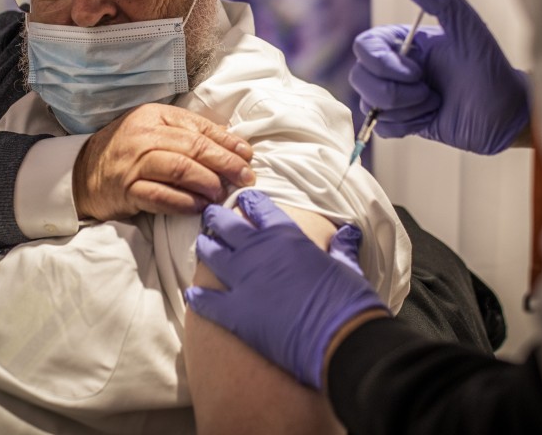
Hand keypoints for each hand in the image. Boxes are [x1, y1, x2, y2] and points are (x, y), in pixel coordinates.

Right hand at [73, 103, 254, 221]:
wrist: (82, 174)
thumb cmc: (126, 151)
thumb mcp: (153, 130)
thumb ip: (187, 131)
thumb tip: (229, 138)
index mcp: (153, 116)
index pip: (198, 127)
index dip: (227, 141)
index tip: (247, 154)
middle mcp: (143, 136)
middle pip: (193, 147)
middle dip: (225, 162)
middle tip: (245, 177)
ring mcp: (133, 164)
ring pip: (180, 169)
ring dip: (207, 182)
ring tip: (222, 193)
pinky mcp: (126, 190)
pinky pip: (161, 197)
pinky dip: (184, 203)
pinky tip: (200, 207)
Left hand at [185, 190, 387, 388]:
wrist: (340, 340)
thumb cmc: (348, 302)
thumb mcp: (348, 267)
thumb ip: (342, 247)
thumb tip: (349, 232)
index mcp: (286, 236)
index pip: (259, 208)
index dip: (249, 202)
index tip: (243, 200)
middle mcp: (258, 252)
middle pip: (227, 226)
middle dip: (216, 218)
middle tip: (210, 215)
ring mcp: (243, 281)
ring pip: (212, 255)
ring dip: (205, 248)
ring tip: (202, 244)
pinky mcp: (235, 313)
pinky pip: (206, 300)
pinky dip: (198, 297)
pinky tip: (193, 294)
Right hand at [349, 0, 529, 154]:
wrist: (504, 113)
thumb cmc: (489, 68)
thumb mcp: (468, 30)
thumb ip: (440, 0)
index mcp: (402, 42)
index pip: (364, 47)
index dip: (383, 64)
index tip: (417, 71)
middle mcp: (393, 67)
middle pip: (359, 78)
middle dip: (394, 92)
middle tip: (428, 91)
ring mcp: (395, 95)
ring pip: (368, 104)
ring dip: (406, 109)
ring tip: (434, 103)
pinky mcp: (400, 121)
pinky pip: (380, 127)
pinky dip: (405, 126)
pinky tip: (429, 117)